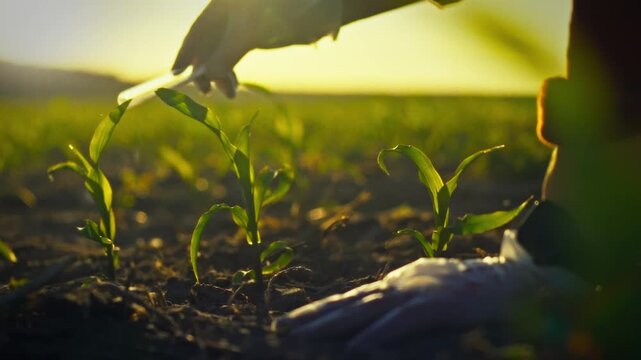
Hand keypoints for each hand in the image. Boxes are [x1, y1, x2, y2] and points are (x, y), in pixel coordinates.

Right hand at [173, 0, 342, 97]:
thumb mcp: (250, 33)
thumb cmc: (284, 13)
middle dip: (206, 68)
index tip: (177, 75)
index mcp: (224, 5)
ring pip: (223, 51)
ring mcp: (245, 23)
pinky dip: (232, 69)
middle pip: (209, 43)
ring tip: (229, 92)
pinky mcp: (259, 33)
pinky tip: (234, 83)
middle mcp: (231, 12)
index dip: (186, 53)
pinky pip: (237, 53)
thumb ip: (226, 54)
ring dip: (221, 73)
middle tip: (207, 92)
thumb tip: (208, 77)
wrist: (323, 9)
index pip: (198, 31)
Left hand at [272, 231, 586, 350]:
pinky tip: (356, 347)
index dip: (318, 309)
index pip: (349, 298)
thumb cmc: (468, 289)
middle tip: (279, 328)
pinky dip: (378, 334)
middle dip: (312, 316)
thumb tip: (373, 321)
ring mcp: (416, 292)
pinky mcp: (437, 304)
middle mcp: (398, 285)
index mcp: (395, 284)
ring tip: (300, 337)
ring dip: (331, 324)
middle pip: (348, 302)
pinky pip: (401, 322)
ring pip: (365, 309)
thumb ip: (400, 305)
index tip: (290, 321)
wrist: (509, 279)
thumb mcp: (427, 292)